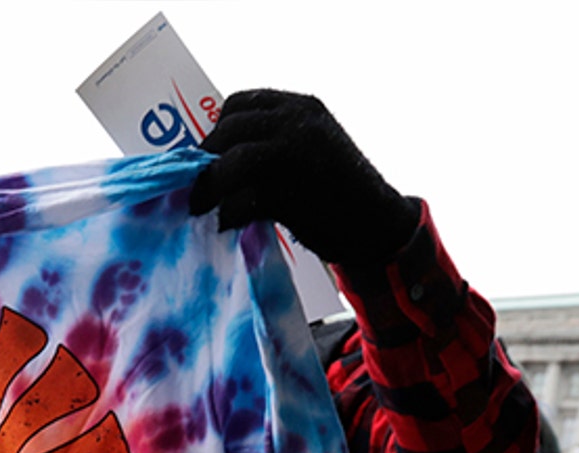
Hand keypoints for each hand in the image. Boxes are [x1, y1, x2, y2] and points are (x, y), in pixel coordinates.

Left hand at [188, 89, 419, 265]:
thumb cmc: (340, 191)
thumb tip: (218, 158)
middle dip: (207, 161)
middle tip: (201, 186)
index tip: (213, 154)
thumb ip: (273, 139)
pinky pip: (241, 199)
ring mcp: (294, 154)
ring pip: (231, 161)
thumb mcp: (311, 146)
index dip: (219, 130)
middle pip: (228, 130)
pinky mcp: (289, 192)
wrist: (378, 223)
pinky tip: (226, 223)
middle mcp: (297, 122)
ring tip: (202, 206)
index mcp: (301, 106)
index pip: (239, 103)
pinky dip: (227, 214)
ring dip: (209, 187)